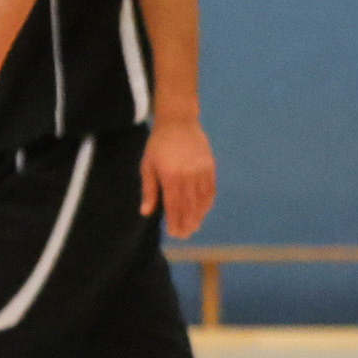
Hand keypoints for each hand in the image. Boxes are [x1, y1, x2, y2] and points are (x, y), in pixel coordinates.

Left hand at [137, 113, 218, 237]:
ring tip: (194, 227)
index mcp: (170, 175)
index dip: (174, 220)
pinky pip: (211, 189)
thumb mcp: (147, 166)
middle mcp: (188, 175)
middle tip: (184, 235)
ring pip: (202, 199)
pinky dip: (207, 202)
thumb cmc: (158, 145)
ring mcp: (201, 171)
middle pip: (189, 205)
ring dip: (199, 215)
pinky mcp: (210, 166)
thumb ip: (149, 190)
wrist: (179, 122)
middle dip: (187, 222)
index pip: (174, 204)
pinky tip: (203, 210)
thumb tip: (146, 212)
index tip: (174, 232)